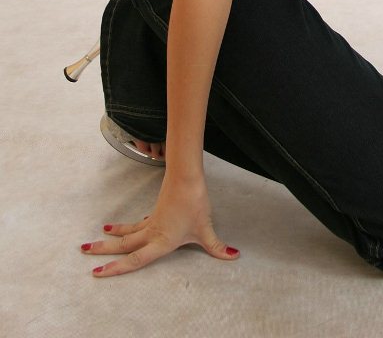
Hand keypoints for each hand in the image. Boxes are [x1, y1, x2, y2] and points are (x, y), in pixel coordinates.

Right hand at [81, 171, 239, 276]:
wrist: (187, 176)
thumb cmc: (194, 203)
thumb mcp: (206, 229)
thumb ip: (217, 247)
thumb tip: (233, 256)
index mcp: (161, 241)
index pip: (136, 259)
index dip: (117, 267)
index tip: (98, 271)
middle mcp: (153, 232)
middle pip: (124, 245)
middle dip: (104, 250)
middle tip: (84, 251)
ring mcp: (152, 220)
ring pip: (128, 233)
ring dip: (113, 237)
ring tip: (97, 238)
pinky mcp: (156, 210)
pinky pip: (138, 224)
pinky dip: (128, 228)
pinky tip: (123, 229)